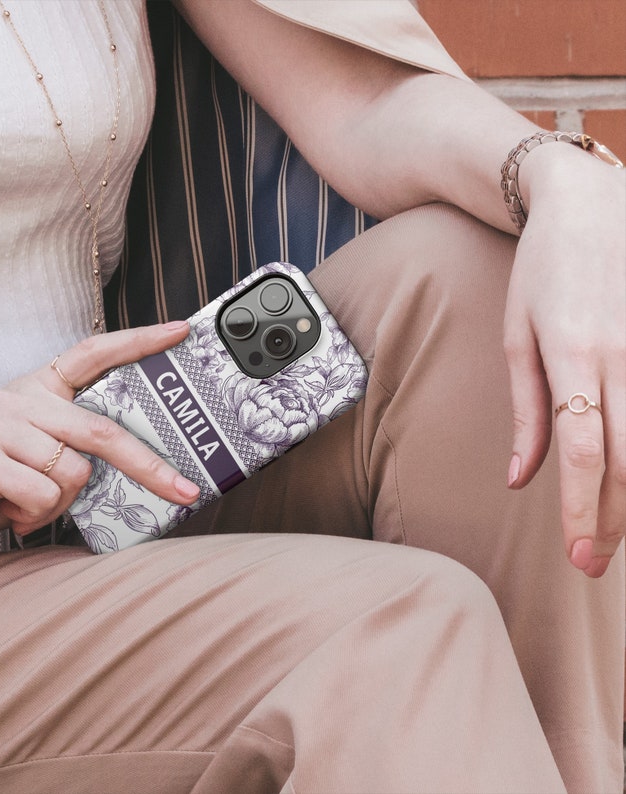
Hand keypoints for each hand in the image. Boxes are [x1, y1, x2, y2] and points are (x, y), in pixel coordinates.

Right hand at [0, 322, 199, 562]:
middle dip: (150, 466)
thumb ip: (77, 449)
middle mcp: (18, 397)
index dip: (137, 342)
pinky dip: (36, 515)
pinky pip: (44, 493)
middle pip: (102, 429)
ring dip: (61, 504)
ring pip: (75, 471)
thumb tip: (142, 468)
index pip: (92, 353)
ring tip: (28, 504)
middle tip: (185, 492)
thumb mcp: (39, 458)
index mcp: (37, 390)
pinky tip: (8, 510)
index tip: (180, 332)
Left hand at [504, 144, 625, 576]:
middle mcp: (622, 354)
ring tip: (615, 532)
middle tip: (593, 562)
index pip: (580, 451)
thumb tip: (519, 480)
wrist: (587, 204)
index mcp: (572, 355)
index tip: (576, 554)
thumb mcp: (518, 336)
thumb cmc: (541, 272)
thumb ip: (526, 410)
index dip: (580, 508)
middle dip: (612, 518)